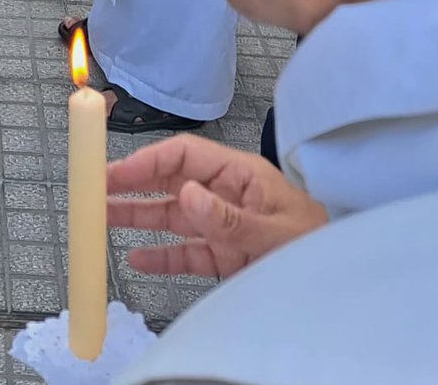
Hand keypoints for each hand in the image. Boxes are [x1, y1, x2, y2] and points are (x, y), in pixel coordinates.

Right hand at [107, 133, 328, 279]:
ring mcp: (224, 224)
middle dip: (134, 184)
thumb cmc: (317, 244)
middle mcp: (226, 194)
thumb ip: (230, 216)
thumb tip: (186, 195)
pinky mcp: (226, 255)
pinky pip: (186, 251)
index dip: (148, 160)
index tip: (117, 173)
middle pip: (171, 181)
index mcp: (240, 175)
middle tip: (96, 188)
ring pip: (172, 216)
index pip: (185, 155)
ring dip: (138, 217)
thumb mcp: (276, 231)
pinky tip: (137, 258)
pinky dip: (161, 255)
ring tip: (102, 218)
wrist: (341, 281)